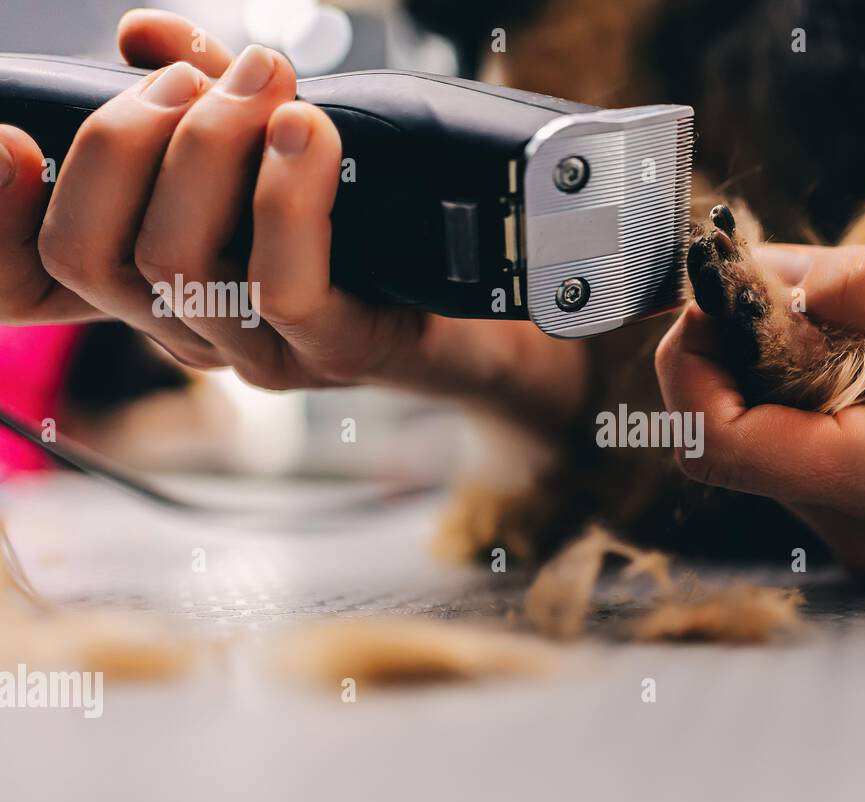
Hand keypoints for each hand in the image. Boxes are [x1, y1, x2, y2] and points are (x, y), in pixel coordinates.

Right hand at [0, 10, 585, 427]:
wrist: (468, 304)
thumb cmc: (358, 223)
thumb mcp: (265, 142)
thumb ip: (200, 89)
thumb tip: (141, 35)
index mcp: (152, 284)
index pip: (33, 275)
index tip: (12, 132)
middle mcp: (189, 329)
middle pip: (89, 252)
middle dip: (125, 138)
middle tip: (200, 76)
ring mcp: (259, 352)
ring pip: (177, 260)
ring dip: (211, 145)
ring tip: (265, 81)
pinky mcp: (333, 350)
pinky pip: (282, 284)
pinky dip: (285, 193)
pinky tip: (306, 131)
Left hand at [656, 243, 864, 574]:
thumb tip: (782, 273)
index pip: (728, 444)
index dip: (689, 366)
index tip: (709, 293)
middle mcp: (862, 531)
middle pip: (724, 448)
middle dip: (715, 359)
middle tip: (754, 283)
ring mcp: (861, 542)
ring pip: (753, 453)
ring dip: (756, 376)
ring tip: (820, 317)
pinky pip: (793, 460)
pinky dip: (792, 401)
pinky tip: (846, 360)